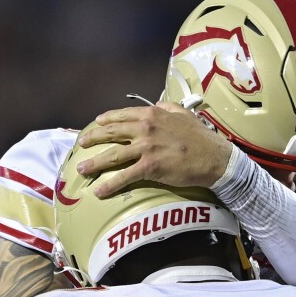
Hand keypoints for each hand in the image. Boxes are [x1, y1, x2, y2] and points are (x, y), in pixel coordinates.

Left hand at [76, 102, 232, 197]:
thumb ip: (168, 107)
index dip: (106, 120)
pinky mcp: (150, 167)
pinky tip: (99, 191)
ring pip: (113, 155)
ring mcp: (146, 148)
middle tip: (81, 144)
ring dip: (95, 163)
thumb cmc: (200, 137)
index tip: (96, 124)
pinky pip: (124, 176)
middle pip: (112, 134)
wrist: (214, 157)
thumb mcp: (183, 114)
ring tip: (81, 169)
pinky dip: (110, 184)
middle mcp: (145, 129)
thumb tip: (157, 105)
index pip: (122, 116)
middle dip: (93, 139)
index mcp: (152, 115)